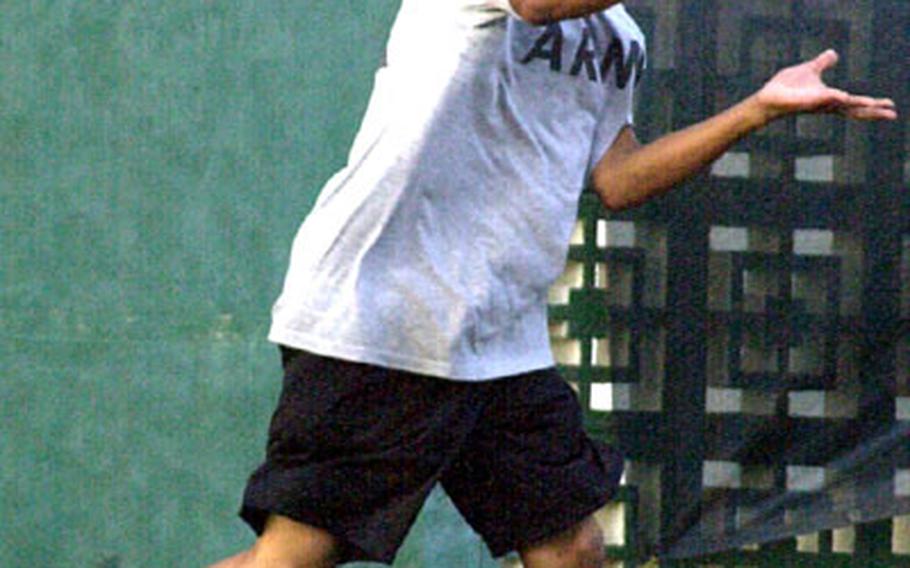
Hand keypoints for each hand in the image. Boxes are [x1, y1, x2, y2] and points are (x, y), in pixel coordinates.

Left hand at [754, 49, 897, 123]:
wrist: (768, 96)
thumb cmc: (785, 87)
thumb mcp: (810, 69)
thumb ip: (822, 63)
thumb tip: (833, 54)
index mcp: (830, 98)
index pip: (855, 103)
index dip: (872, 105)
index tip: (889, 106)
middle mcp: (826, 104)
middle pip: (854, 109)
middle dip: (873, 112)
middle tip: (892, 114)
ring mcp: (818, 104)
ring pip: (843, 106)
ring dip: (860, 106)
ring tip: (877, 106)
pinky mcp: (808, 102)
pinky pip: (823, 99)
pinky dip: (835, 98)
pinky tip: (845, 96)